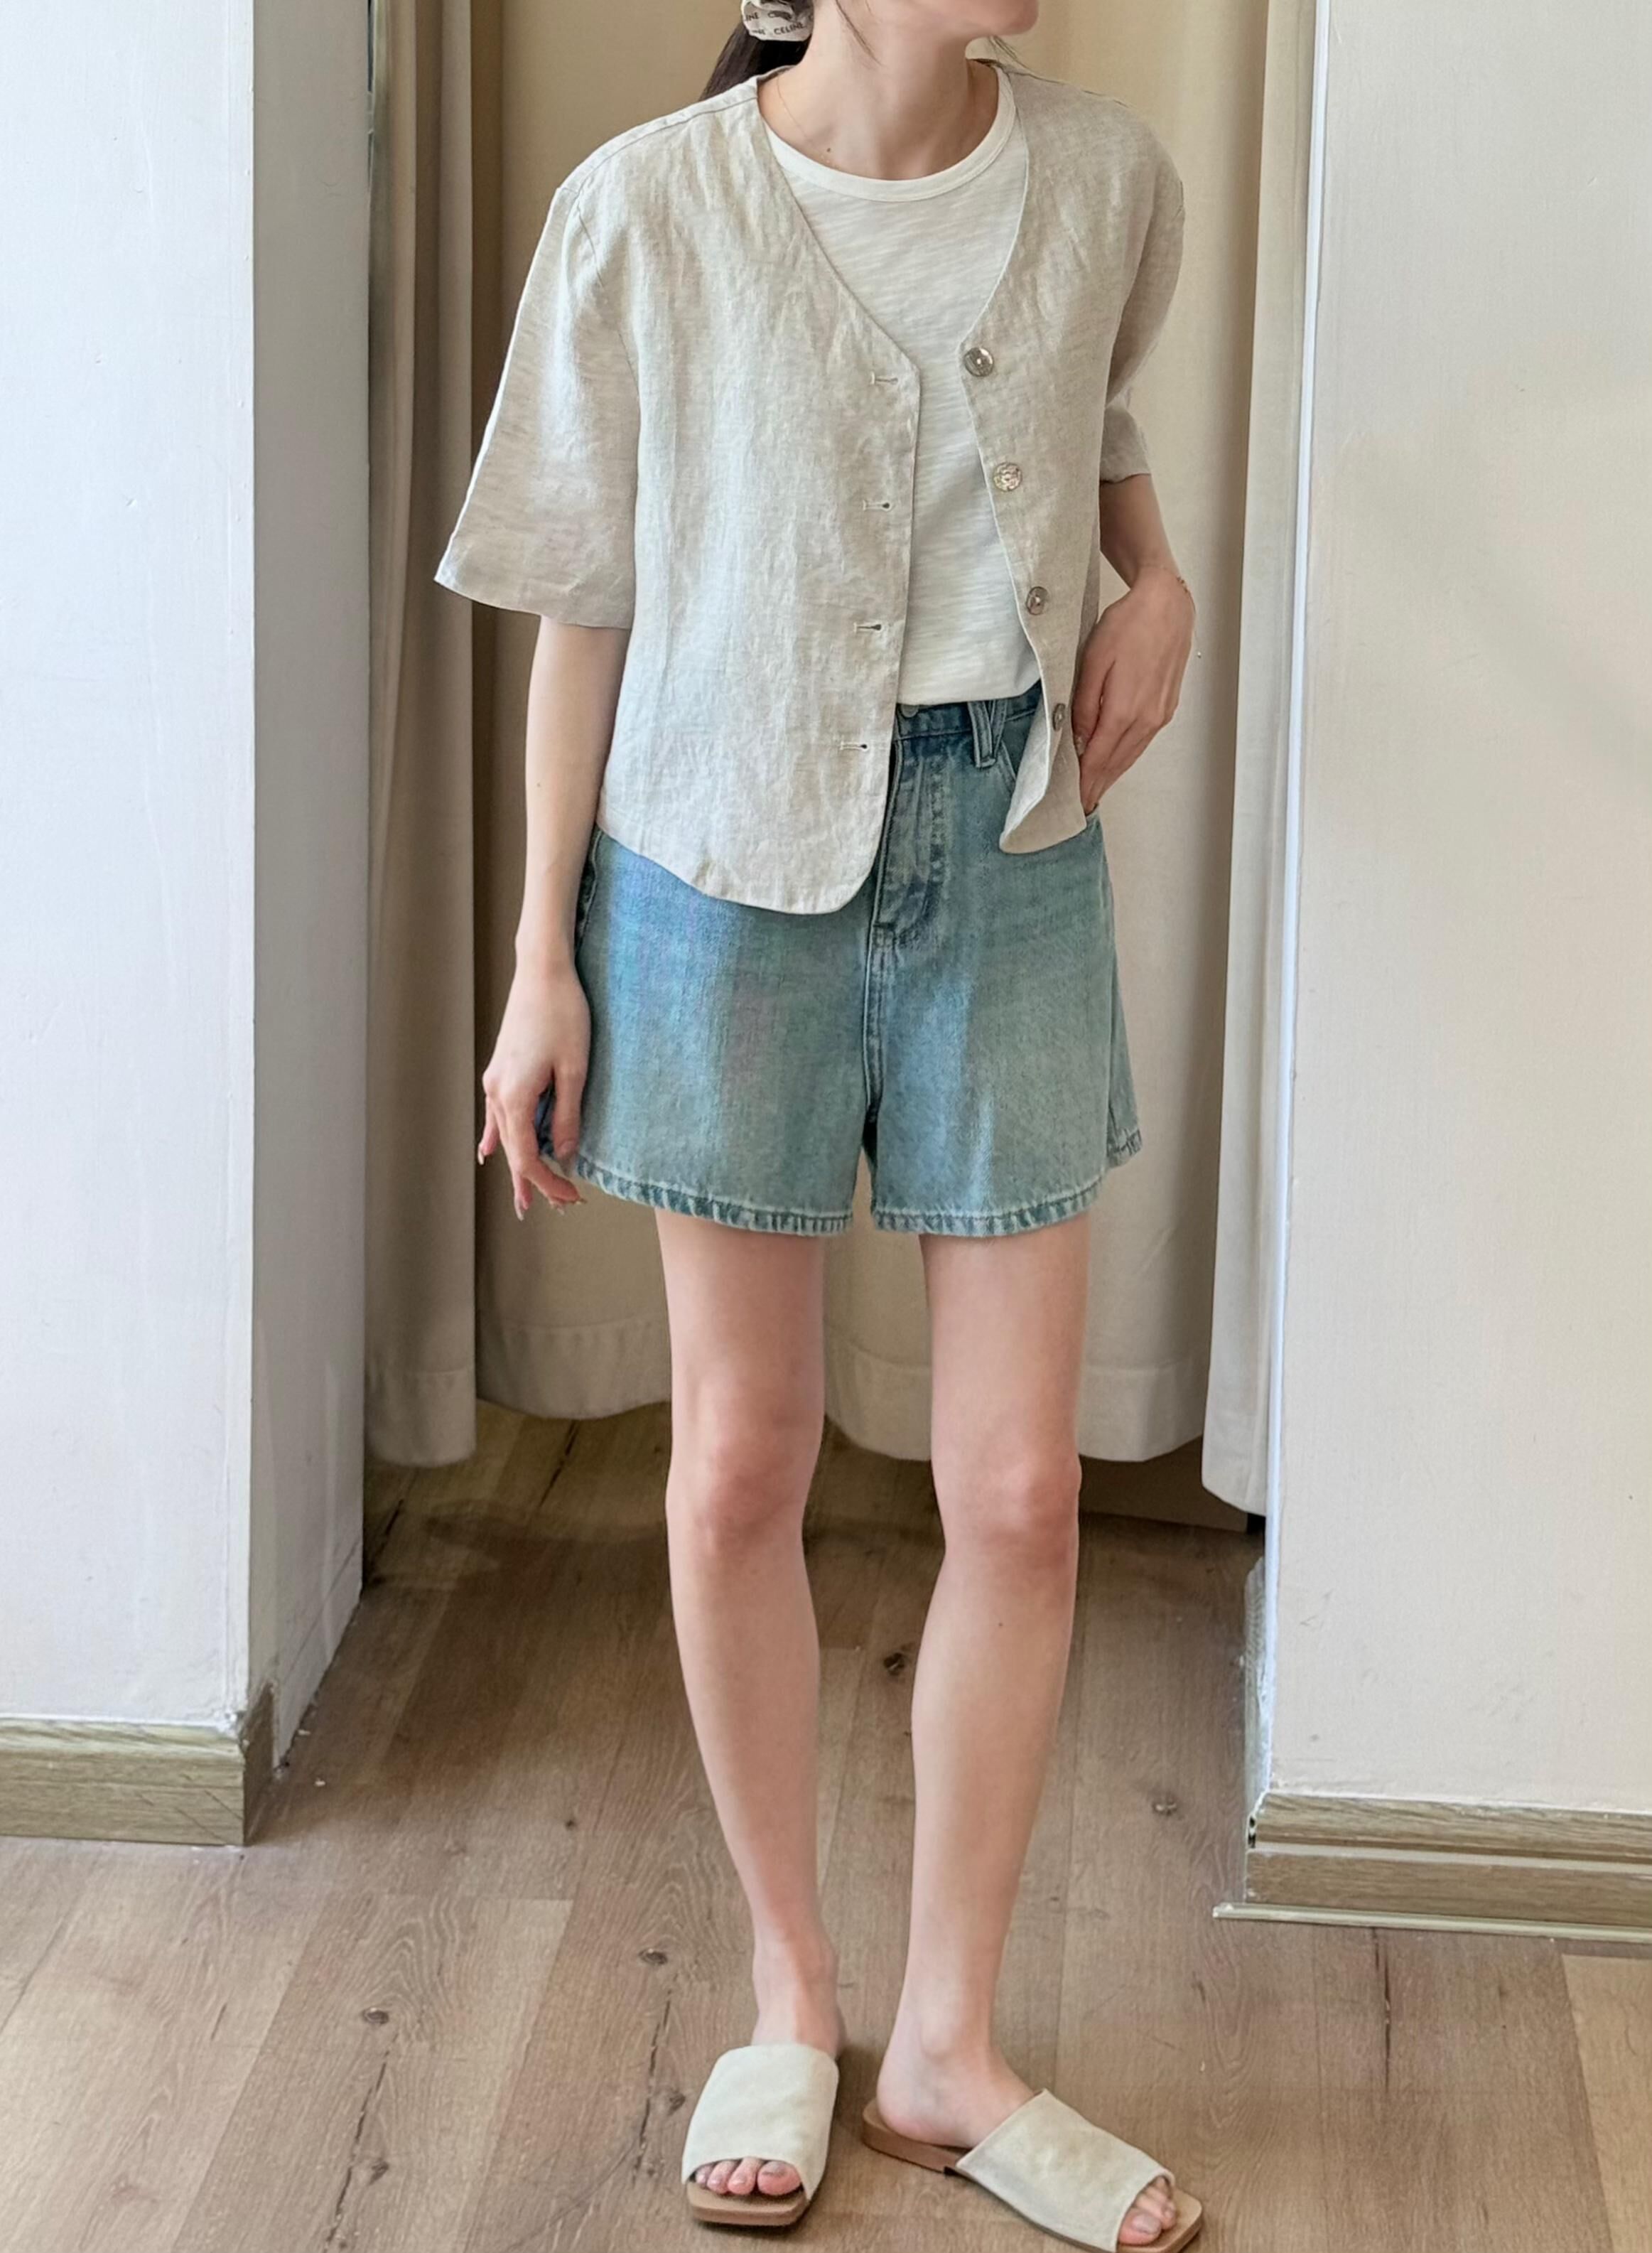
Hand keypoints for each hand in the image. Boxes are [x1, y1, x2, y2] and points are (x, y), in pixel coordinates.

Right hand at [478, 958, 588, 1217]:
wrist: (542, 972)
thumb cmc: (564, 1014)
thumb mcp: (575, 1069)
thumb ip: (567, 1116)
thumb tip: (564, 1155)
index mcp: (514, 1095)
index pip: (527, 1156)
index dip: (547, 1182)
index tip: (570, 1198)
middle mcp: (497, 1091)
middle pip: (514, 1150)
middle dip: (535, 1181)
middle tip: (557, 1208)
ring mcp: (495, 1079)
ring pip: (506, 1134)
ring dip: (518, 1165)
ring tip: (523, 1197)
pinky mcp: (500, 1068)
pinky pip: (496, 1113)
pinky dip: (497, 1137)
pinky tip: (489, 1152)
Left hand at [1070, 564, 1194, 810]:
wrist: (1167, 606)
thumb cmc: (1128, 625)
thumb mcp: (1092, 661)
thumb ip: (1084, 704)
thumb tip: (1076, 737)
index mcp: (1124, 710)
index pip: (1098, 759)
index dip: (1084, 783)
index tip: (1073, 803)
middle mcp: (1146, 719)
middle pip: (1116, 763)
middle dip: (1097, 786)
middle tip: (1080, 805)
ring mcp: (1160, 715)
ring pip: (1131, 755)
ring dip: (1112, 775)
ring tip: (1095, 791)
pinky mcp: (1167, 708)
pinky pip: (1142, 742)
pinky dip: (1126, 757)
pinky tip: (1116, 762)